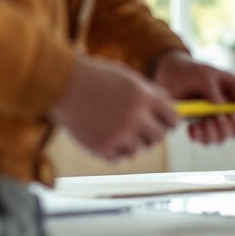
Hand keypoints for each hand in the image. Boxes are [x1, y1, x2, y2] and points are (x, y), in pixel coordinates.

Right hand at [49, 54, 178, 161]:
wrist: (61, 84)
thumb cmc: (96, 78)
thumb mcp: (128, 78)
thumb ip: (150, 95)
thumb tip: (172, 113)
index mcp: (143, 96)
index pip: (173, 118)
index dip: (169, 120)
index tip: (164, 121)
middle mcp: (134, 116)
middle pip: (158, 137)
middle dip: (152, 132)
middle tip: (141, 126)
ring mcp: (117, 134)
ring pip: (138, 149)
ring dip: (131, 141)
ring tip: (117, 126)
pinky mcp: (101, 146)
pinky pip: (118, 157)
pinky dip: (114, 149)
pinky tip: (105, 133)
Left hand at [151, 50, 234, 144]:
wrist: (170, 74)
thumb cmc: (191, 71)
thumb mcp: (204, 76)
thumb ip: (214, 92)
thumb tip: (222, 111)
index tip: (229, 116)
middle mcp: (229, 108)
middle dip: (225, 128)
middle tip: (211, 120)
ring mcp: (215, 119)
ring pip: (222, 138)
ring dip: (211, 133)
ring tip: (199, 123)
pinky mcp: (202, 126)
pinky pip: (205, 140)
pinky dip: (199, 136)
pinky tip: (191, 127)